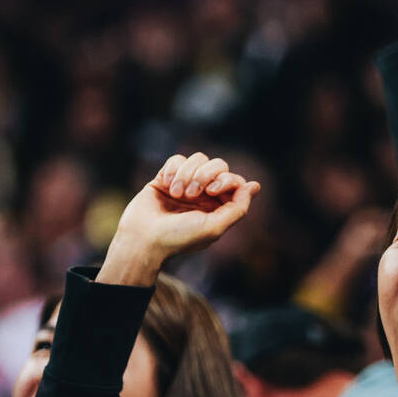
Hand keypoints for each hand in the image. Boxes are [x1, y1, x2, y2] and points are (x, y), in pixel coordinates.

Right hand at [97, 153, 260, 285]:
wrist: (142, 238)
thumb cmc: (178, 237)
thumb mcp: (214, 227)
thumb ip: (237, 208)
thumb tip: (254, 186)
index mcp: (218, 208)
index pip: (235, 181)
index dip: (227, 180)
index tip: (212, 191)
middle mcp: (204, 195)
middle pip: (219, 165)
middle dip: (206, 174)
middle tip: (193, 193)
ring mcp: (185, 185)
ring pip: (198, 159)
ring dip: (187, 174)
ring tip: (177, 194)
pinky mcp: (166, 178)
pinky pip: (177, 159)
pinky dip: (173, 170)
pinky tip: (166, 185)